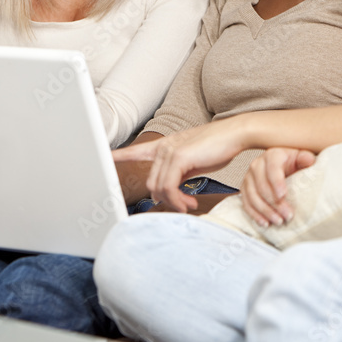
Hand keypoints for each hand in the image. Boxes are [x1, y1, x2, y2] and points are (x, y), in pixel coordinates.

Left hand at [112, 119, 246, 211]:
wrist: (234, 134)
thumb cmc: (218, 147)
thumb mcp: (193, 162)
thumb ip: (178, 174)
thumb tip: (169, 192)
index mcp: (165, 146)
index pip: (136, 151)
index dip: (120, 156)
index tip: (107, 157)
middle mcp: (163, 148)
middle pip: (151, 183)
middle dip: (165, 199)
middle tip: (183, 206)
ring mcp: (169, 151)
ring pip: (158, 187)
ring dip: (174, 202)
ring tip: (188, 205)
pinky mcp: (178, 157)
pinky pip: (169, 187)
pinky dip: (178, 199)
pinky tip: (188, 202)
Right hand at [241, 147, 315, 226]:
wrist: (284, 165)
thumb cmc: (294, 163)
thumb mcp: (302, 158)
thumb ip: (305, 158)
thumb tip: (308, 160)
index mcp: (272, 155)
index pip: (272, 168)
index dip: (276, 182)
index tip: (283, 196)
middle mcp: (257, 165)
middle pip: (262, 185)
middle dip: (274, 203)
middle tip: (288, 215)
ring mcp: (249, 177)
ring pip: (252, 196)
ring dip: (265, 211)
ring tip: (279, 221)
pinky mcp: (245, 189)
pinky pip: (246, 203)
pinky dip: (255, 214)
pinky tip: (265, 223)